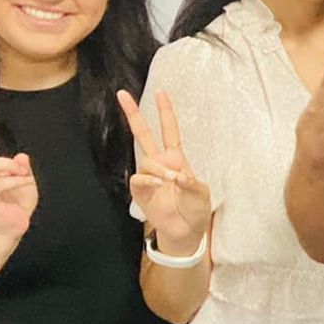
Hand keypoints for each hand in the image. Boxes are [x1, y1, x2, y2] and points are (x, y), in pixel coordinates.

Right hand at [119, 89, 211, 254]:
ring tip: (171, 181)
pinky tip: (159, 185)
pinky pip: (139, 178)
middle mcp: (160, 163)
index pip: (170, 130)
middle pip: (143, 134)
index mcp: (177, 158)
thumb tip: (177, 175)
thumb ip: (191, 184)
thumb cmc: (195, 210)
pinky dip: (150, 180)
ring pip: (146, 160)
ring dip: (159, 169)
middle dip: (133, 114)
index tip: (161, 92)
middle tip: (122, 94)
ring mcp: (149, 176)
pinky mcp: (140, 190)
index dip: (165, 112)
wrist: (184, 231)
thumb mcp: (202, 194)